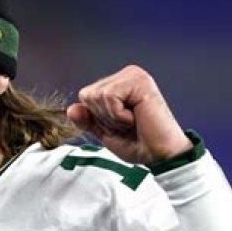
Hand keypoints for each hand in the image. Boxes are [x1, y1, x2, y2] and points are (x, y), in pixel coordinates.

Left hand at [66, 65, 192, 164]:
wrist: (161, 156)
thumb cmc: (138, 143)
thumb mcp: (105, 132)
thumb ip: (88, 120)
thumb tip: (70, 110)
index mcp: (118, 83)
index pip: (86, 96)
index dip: (97, 117)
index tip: (120, 124)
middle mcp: (126, 75)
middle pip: (88, 94)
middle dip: (104, 117)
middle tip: (128, 124)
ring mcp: (134, 75)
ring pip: (97, 96)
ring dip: (113, 117)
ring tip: (133, 121)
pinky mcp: (140, 81)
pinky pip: (109, 97)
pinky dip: (119, 115)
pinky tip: (137, 117)